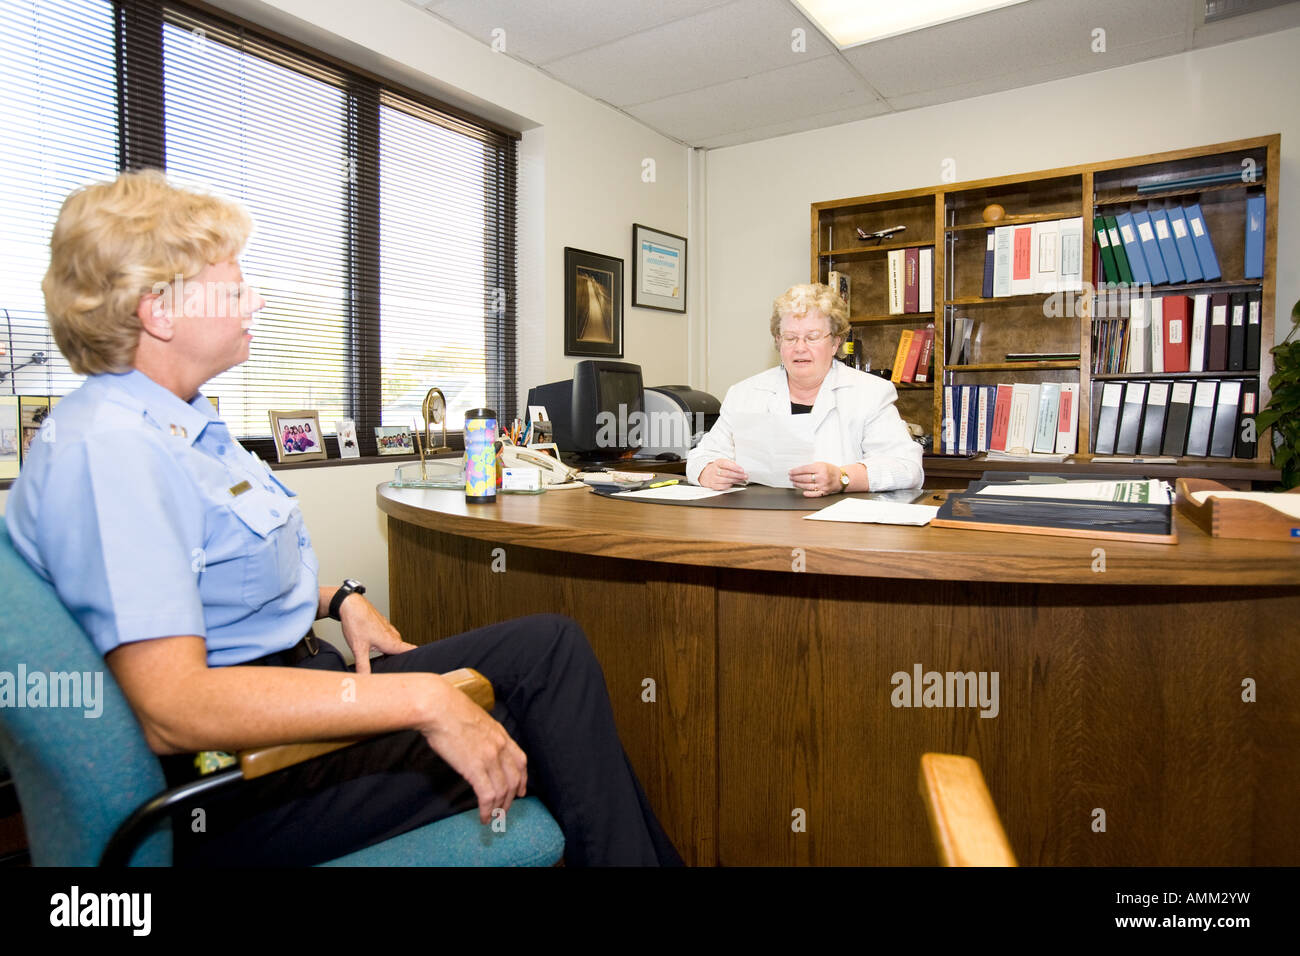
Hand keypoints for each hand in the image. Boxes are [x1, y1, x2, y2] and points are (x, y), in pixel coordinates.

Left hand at [338, 594, 417, 674]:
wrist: (350, 604)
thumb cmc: (357, 622)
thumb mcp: (359, 648)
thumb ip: (363, 666)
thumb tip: (365, 680)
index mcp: (391, 642)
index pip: (411, 651)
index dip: (417, 659)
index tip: (421, 665)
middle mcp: (392, 634)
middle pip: (402, 649)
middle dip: (401, 658)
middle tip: (398, 669)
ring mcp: (387, 628)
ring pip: (394, 643)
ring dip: (392, 651)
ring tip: (386, 660)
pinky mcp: (380, 625)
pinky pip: (387, 636)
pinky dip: (384, 643)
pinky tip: (375, 646)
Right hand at [417, 675, 527, 823]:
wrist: (438, 706)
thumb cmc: (448, 709)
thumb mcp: (475, 719)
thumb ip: (482, 734)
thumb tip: (477, 746)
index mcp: (500, 734)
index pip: (520, 760)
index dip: (522, 778)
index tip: (521, 790)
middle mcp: (500, 746)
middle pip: (514, 779)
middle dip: (511, 798)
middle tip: (504, 810)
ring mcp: (489, 757)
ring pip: (503, 790)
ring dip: (498, 808)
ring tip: (492, 818)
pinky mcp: (475, 768)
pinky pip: (487, 795)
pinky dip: (487, 810)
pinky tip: (483, 816)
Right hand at [700, 458, 747, 489]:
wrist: (706, 474)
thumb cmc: (718, 468)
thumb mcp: (723, 462)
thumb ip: (731, 464)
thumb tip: (740, 469)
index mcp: (717, 463)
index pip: (725, 464)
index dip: (734, 467)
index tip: (742, 470)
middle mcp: (714, 470)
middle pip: (727, 473)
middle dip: (738, 475)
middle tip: (744, 476)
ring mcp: (713, 478)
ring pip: (725, 480)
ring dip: (735, 480)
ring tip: (741, 480)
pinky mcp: (713, 485)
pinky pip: (722, 486)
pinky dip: (729, 485)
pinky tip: (733, 483)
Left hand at [788, 461, 841, 496]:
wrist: (841, 478)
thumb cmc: (830, 470)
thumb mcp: (822, 464)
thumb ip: (812, 466)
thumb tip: (798, 470)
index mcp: (821, 468)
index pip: (805, 469)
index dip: (796, 471)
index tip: (790, 472)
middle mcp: (822, 477)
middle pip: (805, 478)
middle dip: (795, 478)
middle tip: (790, 477)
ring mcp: (823, 485)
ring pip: (807, 486)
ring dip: (799, 485)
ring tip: (794, 483)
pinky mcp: (824, 492)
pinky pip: (814, 494)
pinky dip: (808, 493)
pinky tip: (803, 492)